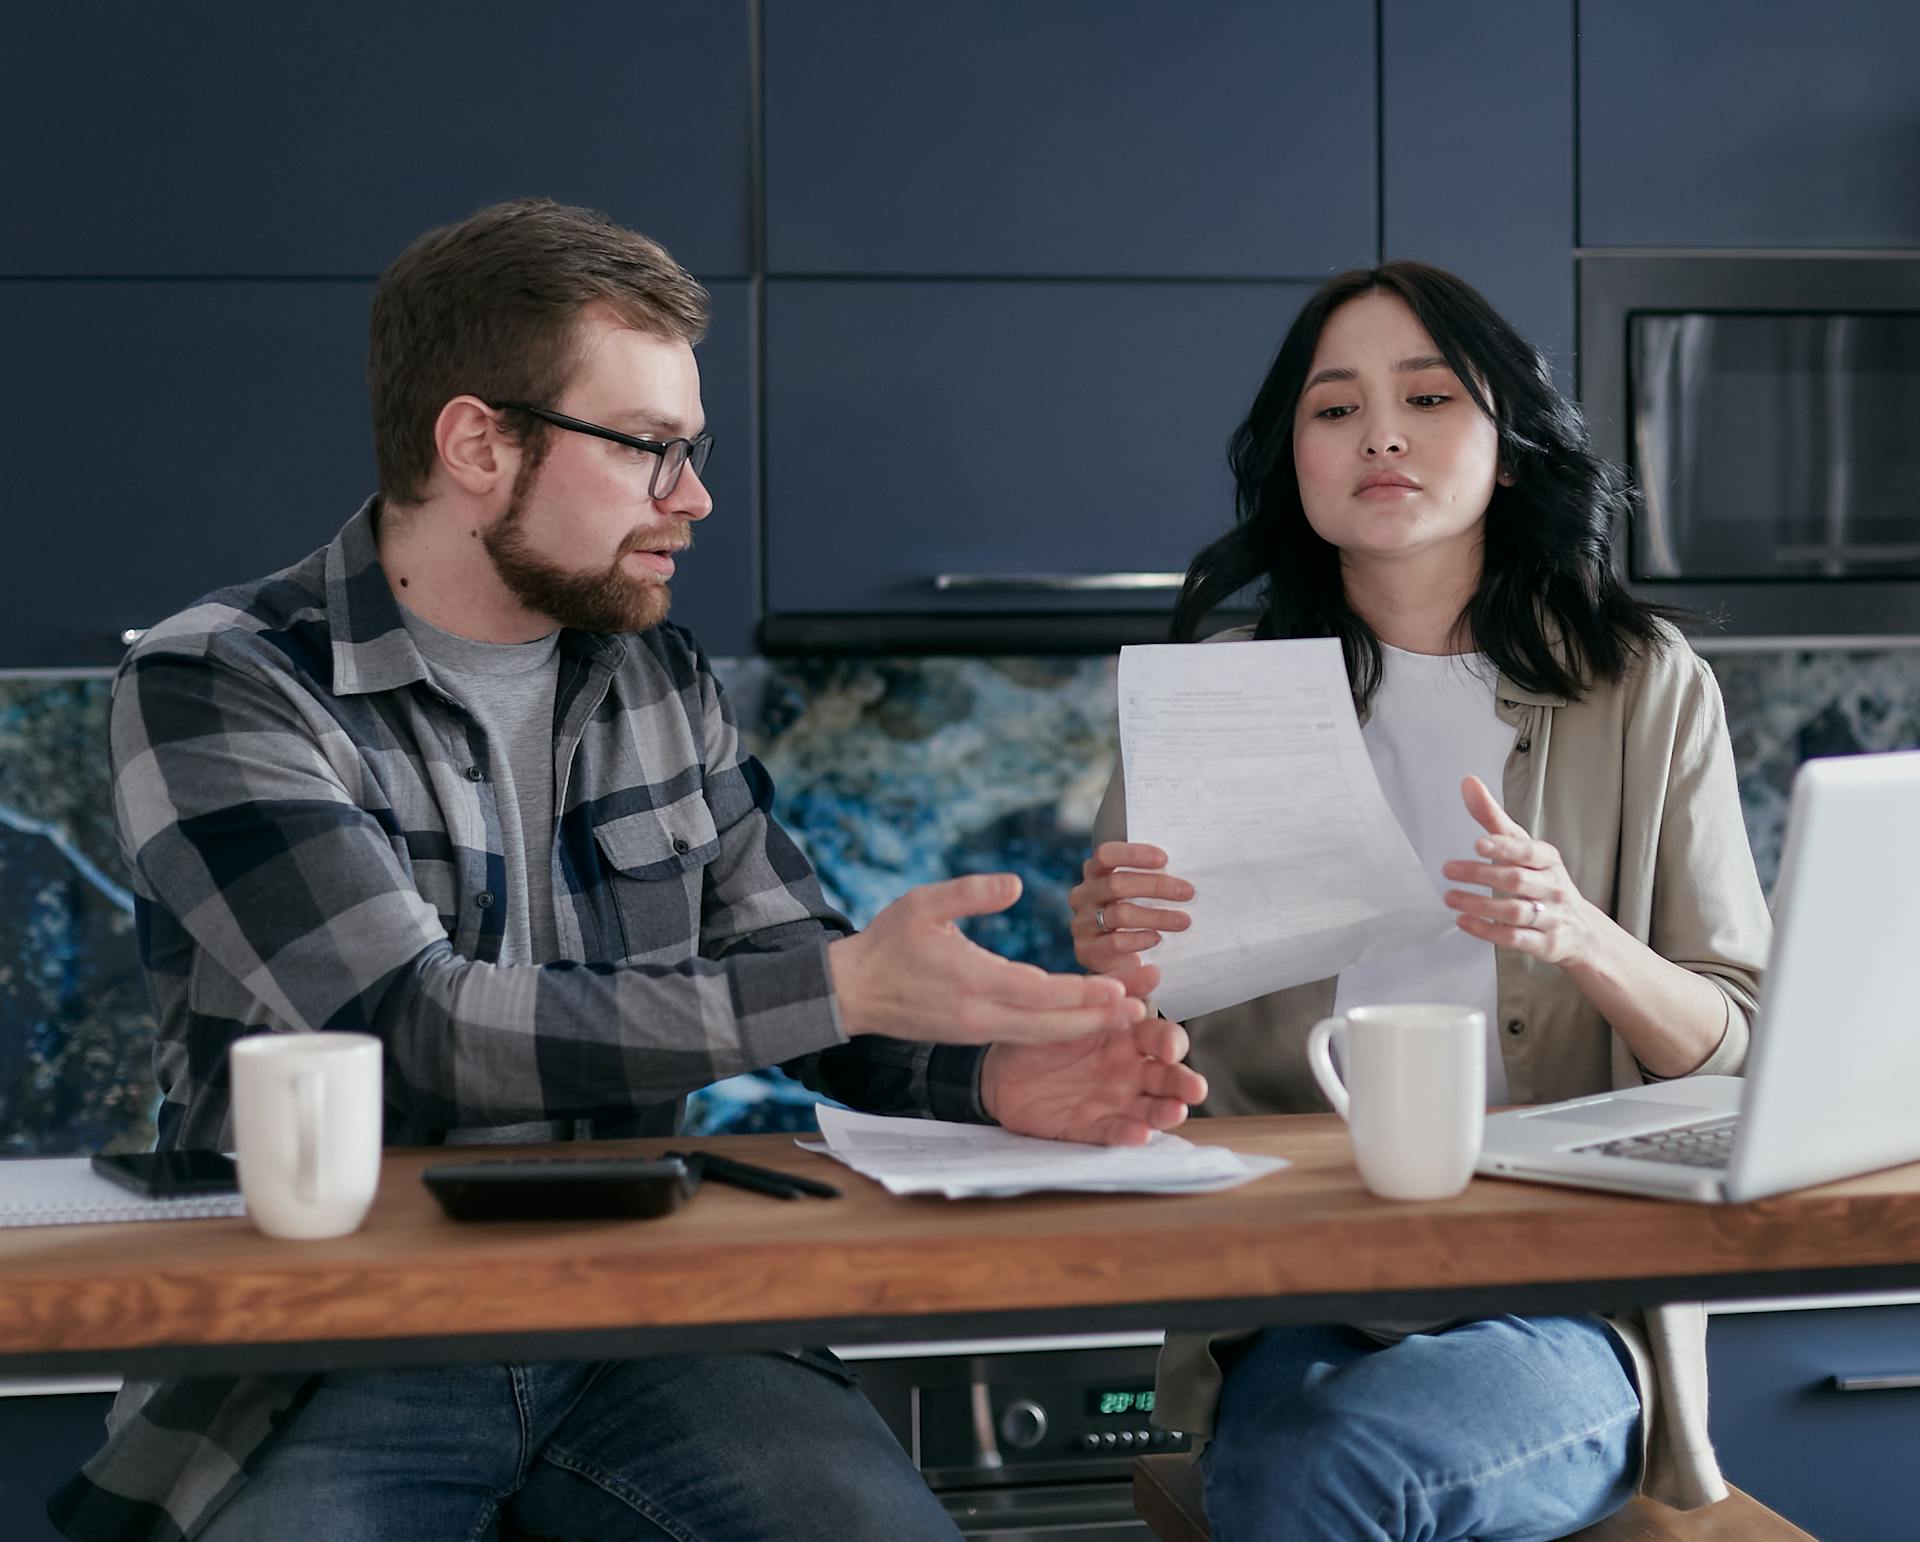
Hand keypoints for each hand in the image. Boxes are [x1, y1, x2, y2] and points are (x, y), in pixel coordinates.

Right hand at [829, 873, 1146, 1045]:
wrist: (851, 991)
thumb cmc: (888, 942)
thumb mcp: (923, 903)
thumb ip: (970, 893)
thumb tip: (1016, 883)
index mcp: (970, 980)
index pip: (1037, 992)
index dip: (1081, 994)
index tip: (1119, 989)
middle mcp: (978, 1014)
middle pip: (1050, 1024)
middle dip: (1097, 1018)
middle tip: (1142, 1010)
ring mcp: (976, 1030)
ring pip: (1040, 1035)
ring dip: (1083, 1026)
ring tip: (1124, 1016)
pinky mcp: (973, 1035)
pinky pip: (1025, 1036)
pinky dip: (1058, 1029)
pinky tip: (1082, 1018)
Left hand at [980, 987, 1208, 1145]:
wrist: (998, 1068)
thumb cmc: (1044, 1033)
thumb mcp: (1075, 1008)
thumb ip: (1113, 990)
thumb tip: (1154, 970)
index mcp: (1128, 1039)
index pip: (1162, 1040)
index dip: (1171, 1044)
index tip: (1169, 1049)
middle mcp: (1128, 1071)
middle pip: (1166, 1078)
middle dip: (1183, 1083)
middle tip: (1195, 1089)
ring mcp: (1112, 1101)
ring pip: (1148, 1108)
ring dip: (1165, 1111)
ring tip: (1175, 1112)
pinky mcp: (1090, 1126)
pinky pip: (1111, 1132)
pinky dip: (1127, 1133)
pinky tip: (1139, 1134)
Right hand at [1067, 842, 1194, 975]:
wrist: (1111, 960)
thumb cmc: (1129, 916)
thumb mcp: (1132, 893)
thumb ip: (1147, 877)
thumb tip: (1182, 872)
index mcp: (1094, 873)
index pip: (1106, 855)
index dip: (1133, 854)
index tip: (1164, 858)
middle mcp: (1084, 895)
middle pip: (1116, 884)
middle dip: (1156, 886)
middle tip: (1187, 892)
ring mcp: (1083, 923)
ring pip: (1120, 914)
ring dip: (1157, 916)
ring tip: (1183, 920)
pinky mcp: (1088, 949)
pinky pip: (1117, 942)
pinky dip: (1141, 939)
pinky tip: (1158, 938)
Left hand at [1441, 776, 1602, 967]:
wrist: (1580, 931)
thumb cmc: (1544, 882)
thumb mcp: (1524, 849)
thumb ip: (1494, 819)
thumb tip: (1468, 782)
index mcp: (1549, 860)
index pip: (1529, 851)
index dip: (1505, 847)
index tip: (1478, 843)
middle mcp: (1553, 887)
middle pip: (1516, 880)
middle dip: (1481, 874)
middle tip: (1448, 869)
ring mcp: (1551, 918)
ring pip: (1514, 911)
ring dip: (1479, 905)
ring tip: (1450, 897)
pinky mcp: (1543, 944)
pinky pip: (1514, 938)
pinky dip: (1486, 931)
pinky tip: (1462, 921)